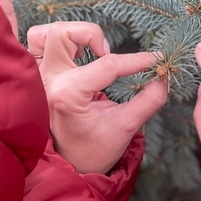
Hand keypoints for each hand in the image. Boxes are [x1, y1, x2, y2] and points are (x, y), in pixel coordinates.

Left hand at [27, 22, 168, 174]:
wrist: (68, 166)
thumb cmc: (94, 150)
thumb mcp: (126, 128)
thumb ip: (149, 100)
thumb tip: (164, 77)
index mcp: (68, 95)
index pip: (108, 64)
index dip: (138, 59)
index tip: (157, 60)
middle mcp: (49, 81)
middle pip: (62, 34)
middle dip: (91, 36)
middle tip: (106, 54)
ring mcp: (39, 78)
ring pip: (41, 35)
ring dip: (68, 36)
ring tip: (88, 51)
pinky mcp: (36, 78)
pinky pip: (36, 45)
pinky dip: (55, 42)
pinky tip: (76, 55)